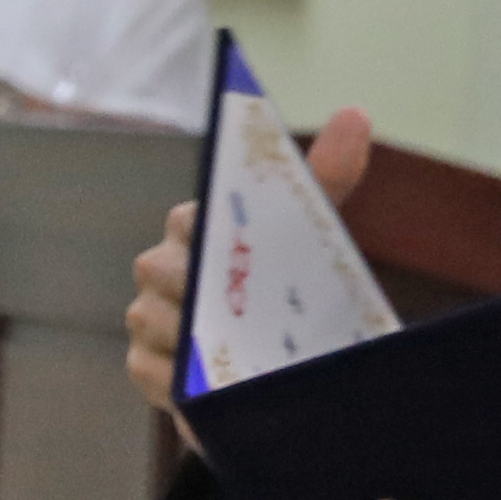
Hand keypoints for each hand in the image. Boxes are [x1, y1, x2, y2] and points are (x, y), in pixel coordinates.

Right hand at [127, 104, 371, 423]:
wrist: (283, 364)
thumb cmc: (291, 287)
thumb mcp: (311, 233)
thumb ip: (327, 176)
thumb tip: (355, 112)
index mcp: (194, 230)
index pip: (187, 219)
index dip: (206, 230)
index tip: (236, 245)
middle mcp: (161, 270)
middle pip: (157, 269)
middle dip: (196, 289)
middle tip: (237, 304)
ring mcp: (148, 319)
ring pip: (151, 319)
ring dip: (192, 338)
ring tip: (235, 351)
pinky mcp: (145, 367)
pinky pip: (150, 370)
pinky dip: (181, 381)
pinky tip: (212, 387)